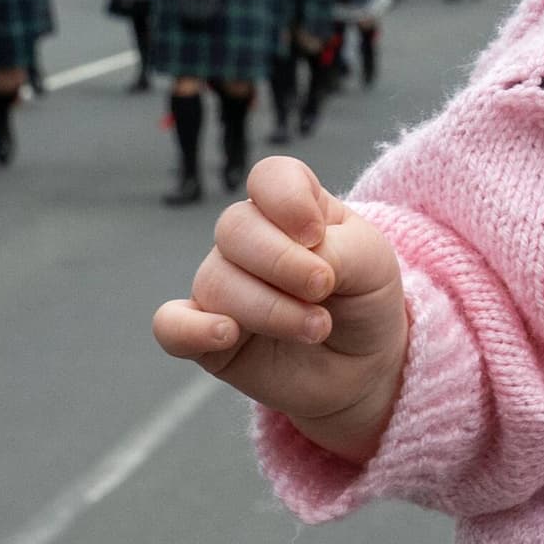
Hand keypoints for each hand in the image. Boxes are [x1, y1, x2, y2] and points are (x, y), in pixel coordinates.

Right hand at [152, 155, 410, 459]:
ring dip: (271, 309)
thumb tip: (296, 260)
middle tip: (323, 290)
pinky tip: (226, 334)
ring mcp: (223, 287)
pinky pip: (171, 325)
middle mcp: (249, 241)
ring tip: (317, 329)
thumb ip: (339, 250)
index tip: (318, 234)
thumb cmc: (364, 300)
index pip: (269, 178)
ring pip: (216, 281)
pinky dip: (191, 328)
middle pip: (235, 228)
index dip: (289, 201)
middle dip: (283, 262)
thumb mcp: (373, 264)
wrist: (364, 365)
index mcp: (289, 208)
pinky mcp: (206, 337)